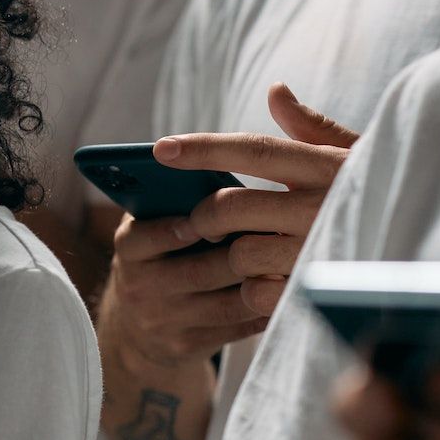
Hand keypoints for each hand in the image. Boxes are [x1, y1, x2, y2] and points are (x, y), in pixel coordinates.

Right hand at [98, 84, 354, 371]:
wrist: (140, 330)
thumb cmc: (168, 252)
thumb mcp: (168, 213)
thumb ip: (214, 167)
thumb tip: (278, 92)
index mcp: (130, 243)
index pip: (152, 230)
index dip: (193, 220)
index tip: (226, 208)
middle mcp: (139, 283)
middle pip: (203, 265)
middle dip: (249, 249)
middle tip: (298, 231)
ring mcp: (163, 319)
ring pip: (230, 295)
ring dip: (270, 278)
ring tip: (309, 258)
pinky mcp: (186, 347)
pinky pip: (240, 326)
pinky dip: (273, 306)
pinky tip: (299, 287)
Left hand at [159, 83, 357, 314]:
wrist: (422, 261)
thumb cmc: (375, 197)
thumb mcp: (354, 161)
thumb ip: (312, 129)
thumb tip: (276, 91)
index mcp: (328, 168)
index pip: (255, 152)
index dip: (204, 148)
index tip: (160, 148)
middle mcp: (323, 208)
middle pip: (233, 207)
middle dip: (204, 216)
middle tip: (199, 221)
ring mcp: (317, 252)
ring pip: (241, 252)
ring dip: (229, 255)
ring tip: (238, 253)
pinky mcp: (313, 292)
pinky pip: (258, 292)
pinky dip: (251, 289)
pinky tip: (262, 282)